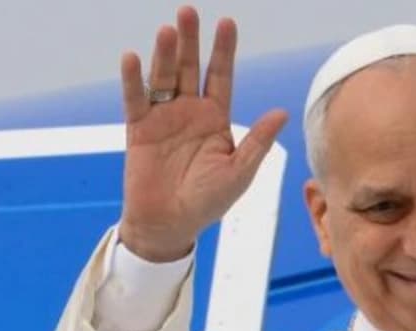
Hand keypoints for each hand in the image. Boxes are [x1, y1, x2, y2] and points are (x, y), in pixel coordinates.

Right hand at [118, 6, 288, 260]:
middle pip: (190, 68)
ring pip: (164, 77)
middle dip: (191, 41)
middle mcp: (189, 111)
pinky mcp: (139, 128)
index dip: (223, 51)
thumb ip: (257, 142)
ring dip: (164, 54)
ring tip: (167, 30)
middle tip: (188, 12)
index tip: (227, 23)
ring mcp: (163, 117)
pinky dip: (133, 79)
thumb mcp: (239, 173)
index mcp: (215, 118)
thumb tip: (282, 112)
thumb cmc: (208, 202)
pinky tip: (133, 58)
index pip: (221, 77)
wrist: (170, 224)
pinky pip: (136, 99)